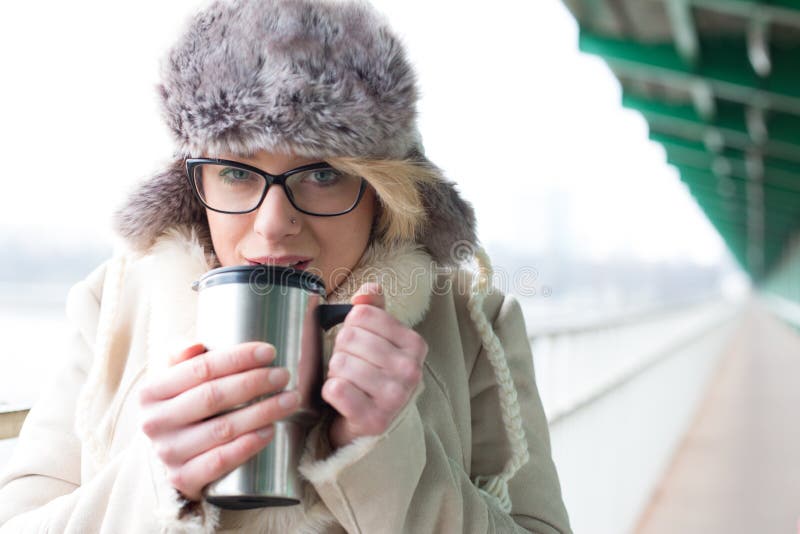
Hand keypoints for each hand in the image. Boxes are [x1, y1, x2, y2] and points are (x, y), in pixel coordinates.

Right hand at [138, 342, 300, 500]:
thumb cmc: (183, 407)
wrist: (174, 457)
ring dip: (262, 412)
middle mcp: (154, 423)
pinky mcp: (183, 478)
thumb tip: (196, 345)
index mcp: (151, 391)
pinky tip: (270, 431)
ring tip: (288, 400)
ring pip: (222, 429)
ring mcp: (168, 453)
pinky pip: (220, 461)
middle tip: (283, 375)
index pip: (200, 368)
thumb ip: (182, 356)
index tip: (270, 352)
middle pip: (213, 396)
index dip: (238, 358)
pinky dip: (248, 445)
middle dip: (255, 382)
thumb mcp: (175, 378)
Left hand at [323, 283, 427, 449]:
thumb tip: (367, 291)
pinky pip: (335, 389)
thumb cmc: (374, 374)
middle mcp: (411, 370)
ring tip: (348, 382)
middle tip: (350, 367)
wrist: (373, 424)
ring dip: (335, 373)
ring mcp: (395, 397)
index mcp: (415, 344)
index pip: (363, 314)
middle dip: (340, 351)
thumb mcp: (379, 338)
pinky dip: (330, 392)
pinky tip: (342, 398)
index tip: (359, 344)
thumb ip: (374, 309)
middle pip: (349, 338)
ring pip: (340, 363)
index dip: (350, 326)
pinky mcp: (374, 420)